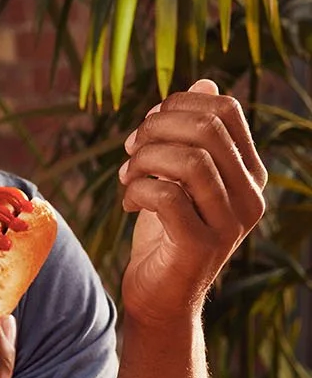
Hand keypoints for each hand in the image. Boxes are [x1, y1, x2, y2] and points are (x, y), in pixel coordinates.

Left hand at [118, 79, 266, 328]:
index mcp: (250, 174)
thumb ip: (191, 133)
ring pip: (191, 160)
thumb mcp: (178, 176)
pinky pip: (168, 196)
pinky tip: (129, 202)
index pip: (227, 110)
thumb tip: (206, 81)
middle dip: (157, 129)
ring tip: (127, 176)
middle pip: (208, 129)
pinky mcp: (201, 246)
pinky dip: (137, 190)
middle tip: (131, 149)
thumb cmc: (166, 231)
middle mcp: (250, 197)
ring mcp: (230, 223)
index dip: (179, 103)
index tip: (148, 126)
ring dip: (145, 160)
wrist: (159, 297)